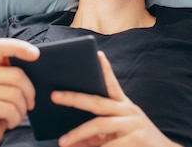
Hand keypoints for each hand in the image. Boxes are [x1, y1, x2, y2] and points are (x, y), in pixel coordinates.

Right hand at [0, 38, 39, 146]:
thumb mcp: (3, 85)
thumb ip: (12, 72)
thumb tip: (34, 61)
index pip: (1, 46)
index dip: (19, 47)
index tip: (36, 54)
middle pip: (16, 75)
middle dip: (30, 92)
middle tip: (30, 103)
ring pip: (15, 94)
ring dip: (22, 109)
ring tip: (17, 114)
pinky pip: (9, 109)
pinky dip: (15, 118)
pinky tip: (10, 121)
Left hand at [53, 51, 180, 146]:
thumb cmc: (136, 143)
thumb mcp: (118, 133)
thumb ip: (96, 134)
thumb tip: (71, 141)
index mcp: (125, 106)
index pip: (113, 84)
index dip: (105, 69)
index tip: (97, 54)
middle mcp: (129, 111)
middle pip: (97, 102)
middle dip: (74, 98)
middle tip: (54, 96)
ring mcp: (133, 124)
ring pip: (99, 125)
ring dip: (78, 133)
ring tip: (62, 142)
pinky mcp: (136, 139)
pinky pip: (109, 145)